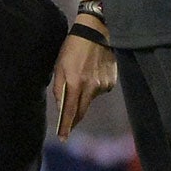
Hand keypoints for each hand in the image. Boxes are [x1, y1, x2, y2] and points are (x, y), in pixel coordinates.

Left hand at [52, 23, 116, 139]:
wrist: (96, 32)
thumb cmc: (73, 48)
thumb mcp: (60, 66)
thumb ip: (60, 87)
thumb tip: (61, 105)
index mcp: (75, 83)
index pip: (70, 111)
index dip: (66, 126)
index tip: (63, 138)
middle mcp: (91, 87)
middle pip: (82, 111)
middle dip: (74, 119)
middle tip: (68, 124)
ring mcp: (103, 85)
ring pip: (90, 99)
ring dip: (84, 96)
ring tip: (81, 78)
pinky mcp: (111, 82)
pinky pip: (99, 90)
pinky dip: (94, 87)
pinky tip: (92, 73)